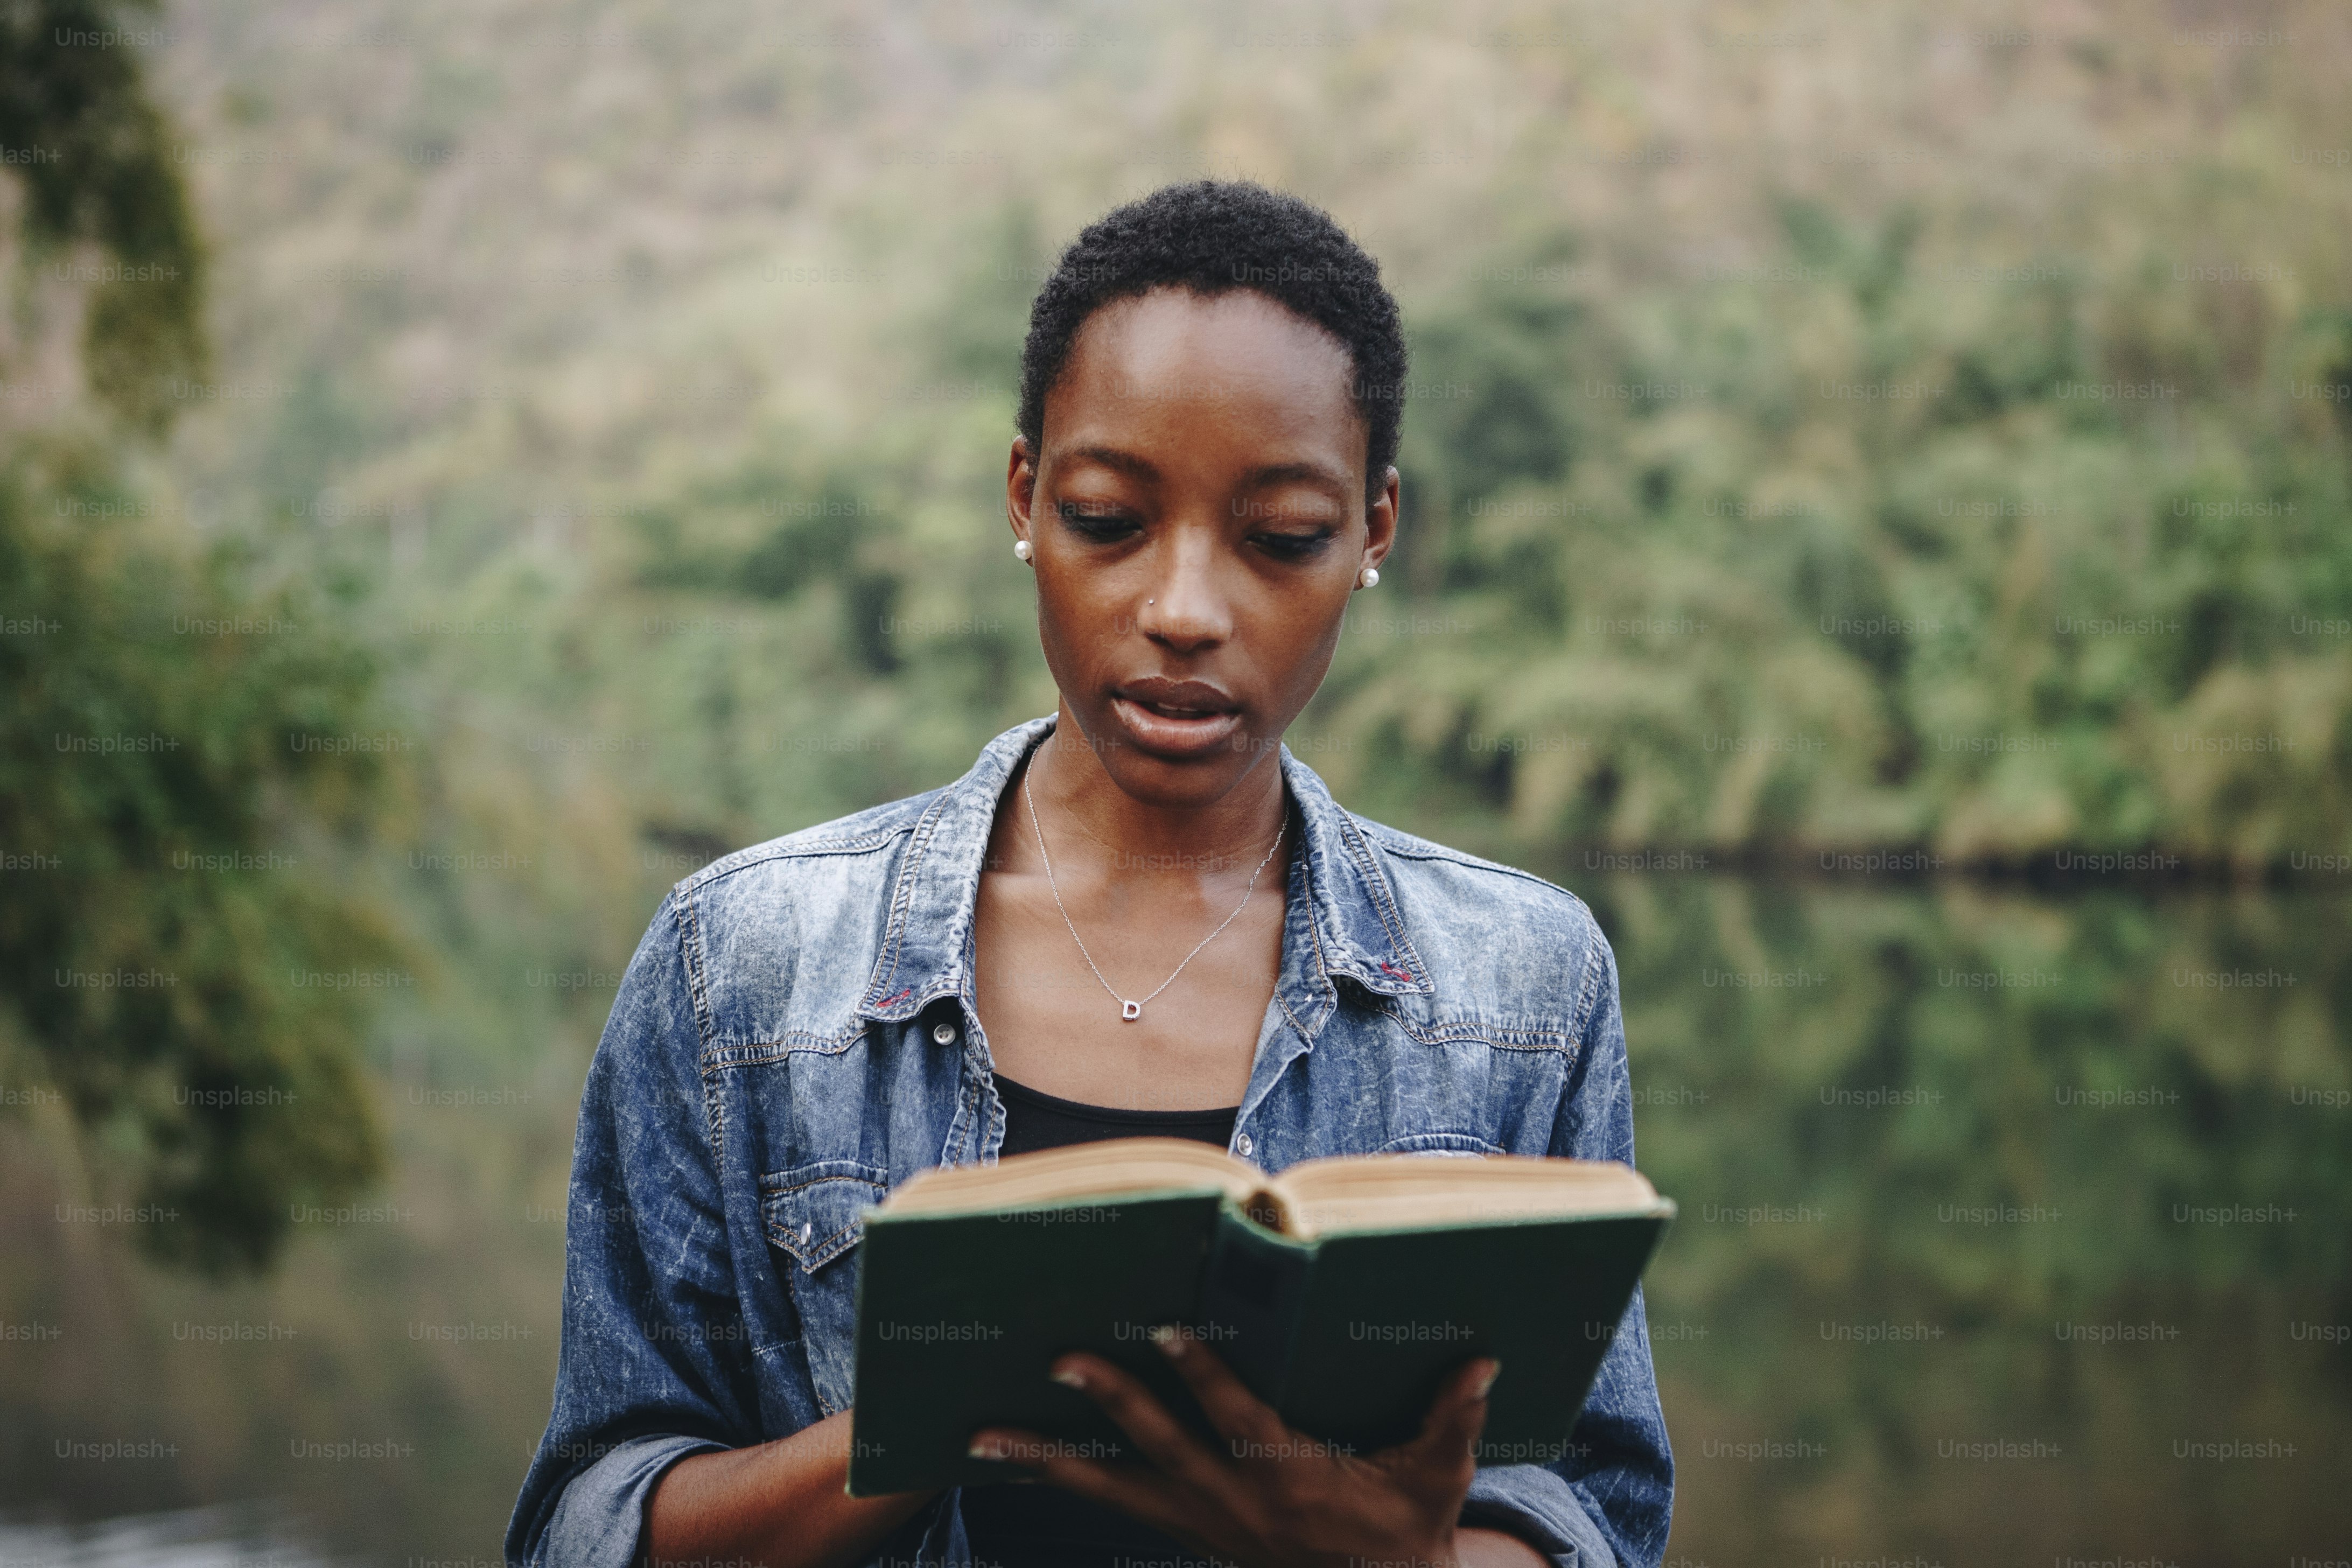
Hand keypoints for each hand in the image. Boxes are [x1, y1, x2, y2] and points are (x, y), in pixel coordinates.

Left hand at [967, 1327, 1506, 1567]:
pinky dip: (1065, 1479)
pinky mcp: (1184, 1535)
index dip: (1201, 1375)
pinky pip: (1114, 1505)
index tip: (1163, 1330)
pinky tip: (1019, 1458)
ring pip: (1112, 1490)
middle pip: (1157, 1449)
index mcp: (1289, 1481)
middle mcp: (1231, 1505)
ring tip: (984, 1436)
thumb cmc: (1407, 1537)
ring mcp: (1199, 1526)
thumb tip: (1483, 1360)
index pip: (1236, 1420)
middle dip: (1108, 1401)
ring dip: (1048, 1460)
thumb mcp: (1438, 1480)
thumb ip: (1454, 1418)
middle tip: (1058, 1359)